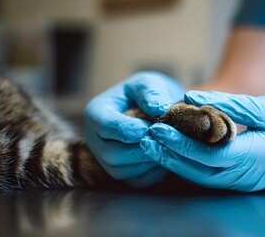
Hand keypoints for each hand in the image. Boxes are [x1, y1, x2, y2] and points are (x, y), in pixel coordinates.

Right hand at [84, 71, 184, 186]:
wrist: (154, 107)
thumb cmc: (148, 92)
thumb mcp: (148, 83)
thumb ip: (151, 92)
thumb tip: (159, 108)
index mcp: (96, 112)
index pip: (106, 126)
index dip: (131, 128)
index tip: (155, 126)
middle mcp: (95, 139)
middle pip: (112, 154)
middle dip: (141, 148)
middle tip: (166, 140)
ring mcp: (106, 159)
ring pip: (122, 171)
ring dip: (149, 161)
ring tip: (169, 148)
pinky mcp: (123, 172)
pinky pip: (136, 181)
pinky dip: (154, 173)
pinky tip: (168, 158)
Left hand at [140, 91, 264, 190]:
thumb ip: (230, 104)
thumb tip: (194, 98)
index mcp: (254, 157)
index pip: (208, 155)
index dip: (180, 144)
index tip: (157, 128)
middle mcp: (244, 176)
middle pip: (198, 170)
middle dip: (169, 155)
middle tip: (145, 137)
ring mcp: (242, 183)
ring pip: (201, 177)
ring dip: (175, 162)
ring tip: (153, 145)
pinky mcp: (241, 181)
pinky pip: (210, 176)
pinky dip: (189, 165)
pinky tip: (175, 153)